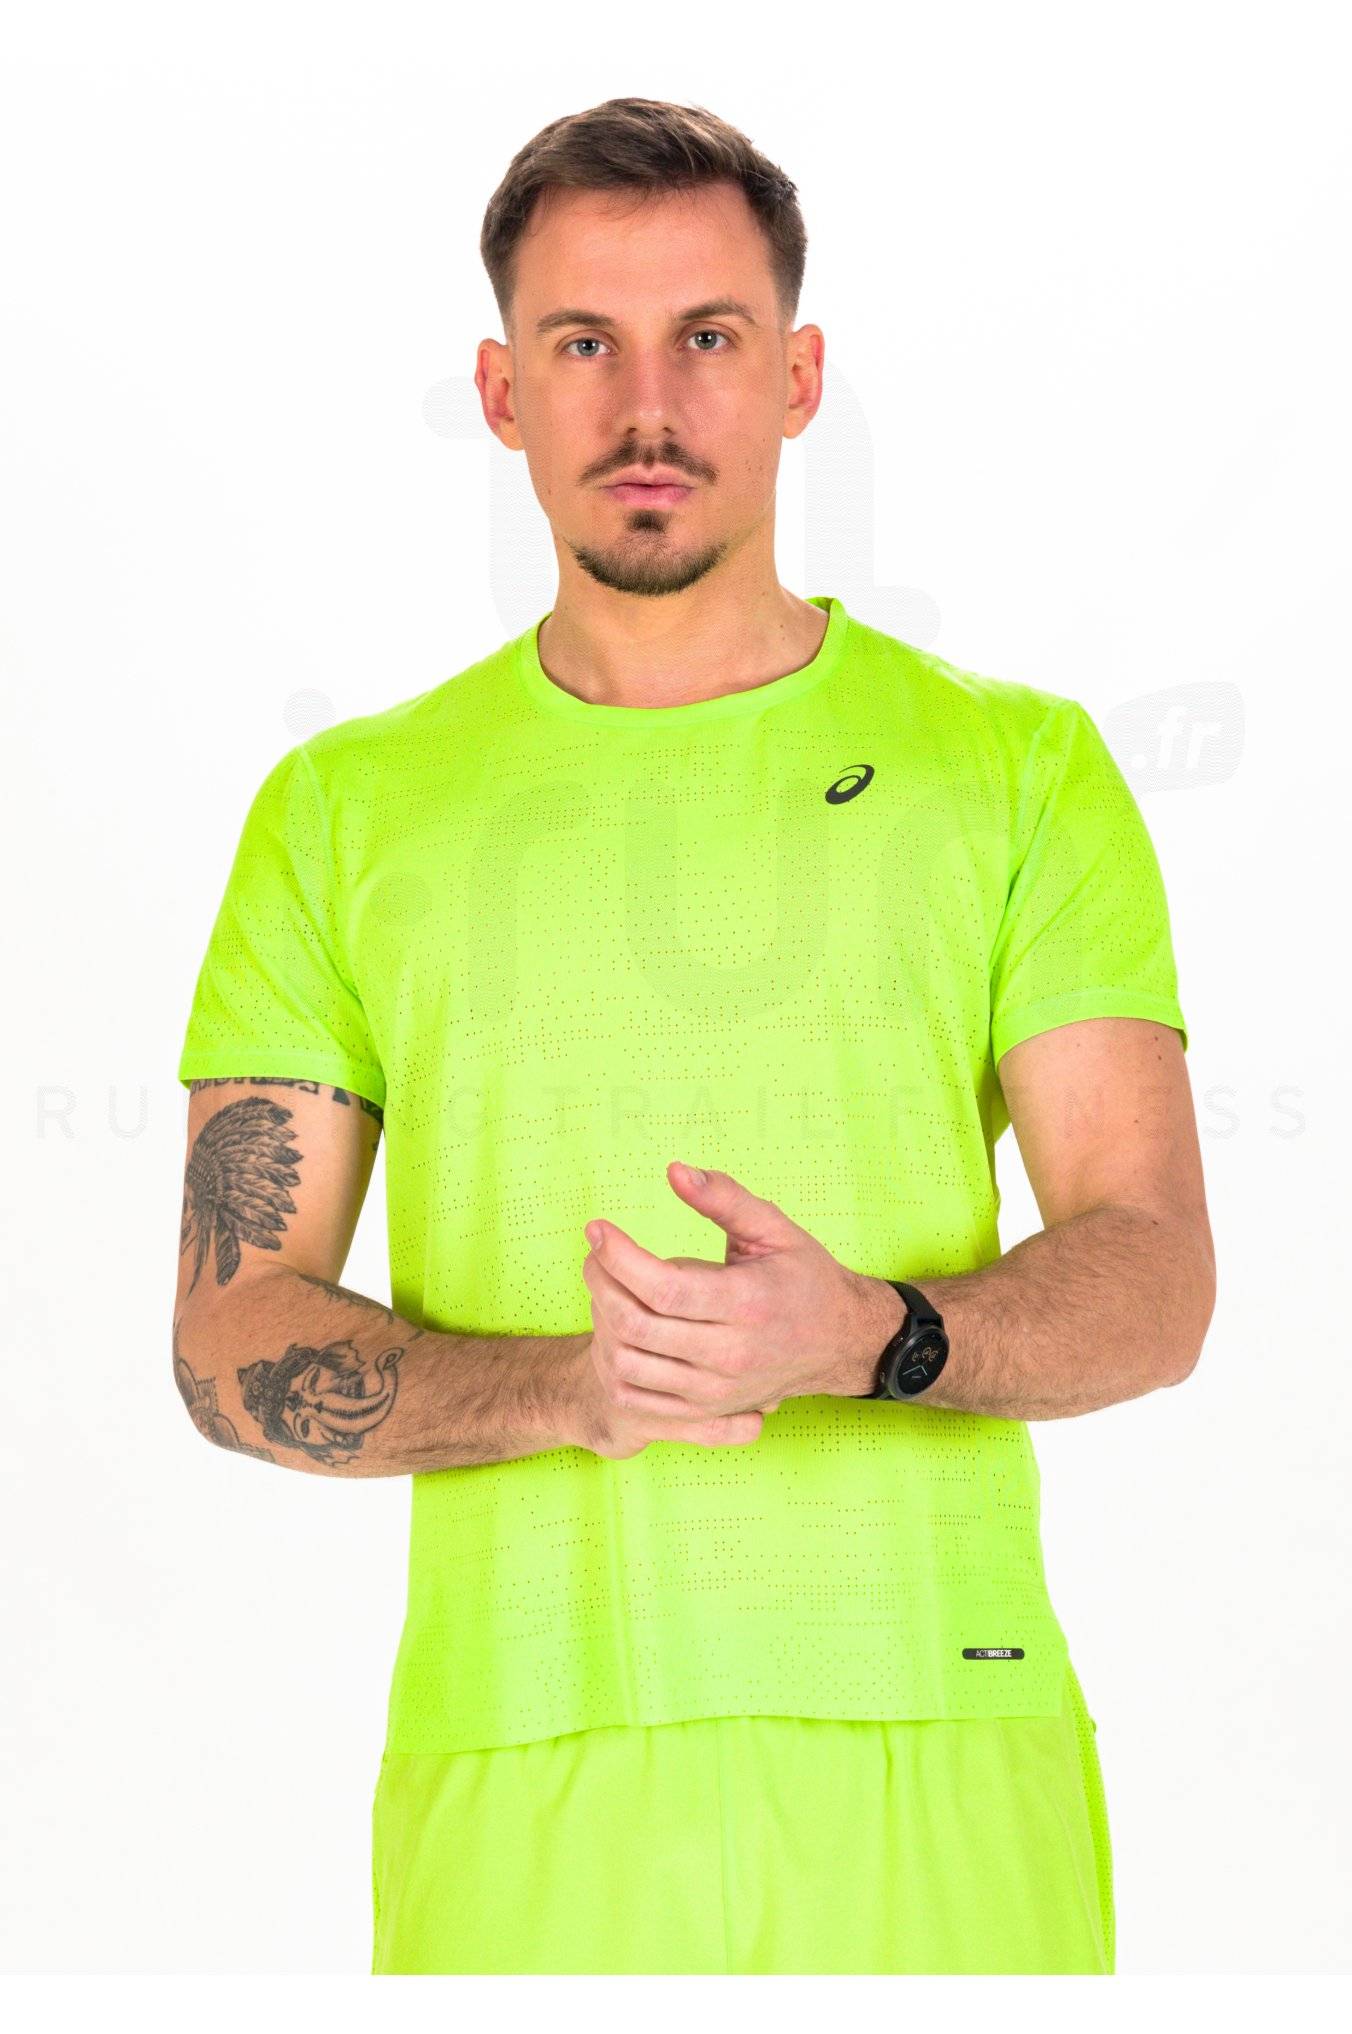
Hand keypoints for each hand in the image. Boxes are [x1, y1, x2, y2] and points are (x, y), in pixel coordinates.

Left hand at [577, 1161, 890, 1455]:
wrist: (839, 1341)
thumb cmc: (804, 1277)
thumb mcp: (774, 1228)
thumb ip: (724, 1198)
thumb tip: (674, 1171)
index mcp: (747, 1304)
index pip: (663, 1288)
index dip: (618, 1256)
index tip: (597, 1228)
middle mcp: (731, 1353)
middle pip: (637, 1326)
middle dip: (601, 1283)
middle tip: (595, 1253)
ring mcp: (716, 1390)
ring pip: (629, 1364)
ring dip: (602, 1321)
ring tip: (607, 1286)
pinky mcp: (706, 1410)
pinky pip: (637, 1397)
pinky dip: (613, 1362)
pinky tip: (618, 1328)